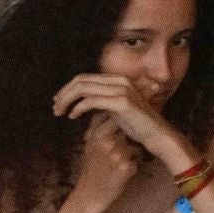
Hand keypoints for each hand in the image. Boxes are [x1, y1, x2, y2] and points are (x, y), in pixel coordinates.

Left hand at [52, 74, 182, 159]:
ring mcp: (121, 90)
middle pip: (81, 80)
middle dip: (64, 93)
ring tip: (60, 112)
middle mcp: (120, 81)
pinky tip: (73, 116)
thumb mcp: (116, 110)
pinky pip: (91, 101)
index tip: (59, 101)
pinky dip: (78, 108)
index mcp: (118, 80)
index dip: (68, 88)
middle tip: (55, 108)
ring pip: (83, 89)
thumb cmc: (138, 125)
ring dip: (67, 100)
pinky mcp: (122, 103)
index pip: (85, 78)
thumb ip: (102, 102)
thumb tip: (81, 102)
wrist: (157, 135)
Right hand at [69, 112, 145, 212]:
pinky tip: (121, 172)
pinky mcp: (127, 167)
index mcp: (97, 135)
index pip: (114, 117)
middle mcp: (107, 142)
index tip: (119, 130)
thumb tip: (107, 109)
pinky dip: (132, 164)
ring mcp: (118, 154)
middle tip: (117, 149)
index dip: (120, 121)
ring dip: (130, 152)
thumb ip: (97, 127)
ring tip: (116, 164)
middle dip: (126, 136)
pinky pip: (137, 158)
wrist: (89, 195)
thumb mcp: (89, 145)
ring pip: (134, 145)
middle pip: (126, 128)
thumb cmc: (92, 168)